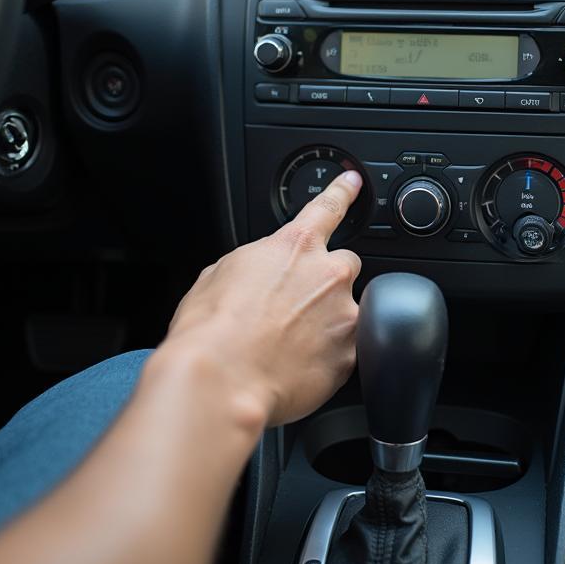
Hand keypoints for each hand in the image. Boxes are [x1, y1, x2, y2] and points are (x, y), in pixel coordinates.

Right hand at [163, 170, 363, 426]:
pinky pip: (348, 351)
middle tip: (295, 308)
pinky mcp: (350, 356)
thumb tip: (256, 273)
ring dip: (327, 323)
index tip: (353, 182)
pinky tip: (298, 369)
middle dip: (326, 282)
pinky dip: (328, 358)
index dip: (342, 192)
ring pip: (347, 311)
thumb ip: (252, 264)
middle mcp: (328, 274)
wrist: (220, 381)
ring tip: (291, 347)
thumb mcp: (218, 275)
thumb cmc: (211, 330)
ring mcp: (344, 315)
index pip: (328, 207)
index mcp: (294, 247)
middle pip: (345, 265)